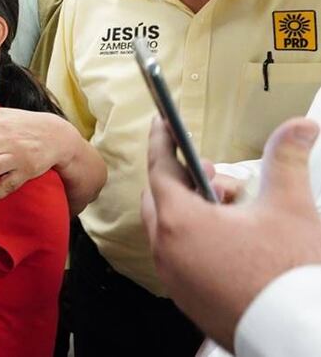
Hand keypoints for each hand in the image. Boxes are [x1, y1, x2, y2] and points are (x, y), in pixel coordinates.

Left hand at [141, 117, 320, 349]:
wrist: (297, 332)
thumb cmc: (287, 274)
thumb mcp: (289, 208)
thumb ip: (285, 160)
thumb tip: (296, 127)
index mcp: (180, 222)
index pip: (160, 168)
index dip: (163, 142)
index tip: (162, 124)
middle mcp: (166, 250)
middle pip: (159, 199)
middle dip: (186, 180)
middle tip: (219, 178)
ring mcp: (172, 277)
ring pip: (168, 230)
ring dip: (192, 212)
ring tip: (235, 211)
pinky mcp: (185, 298)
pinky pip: (177, 258)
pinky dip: (194, 240)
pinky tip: (231, 242)